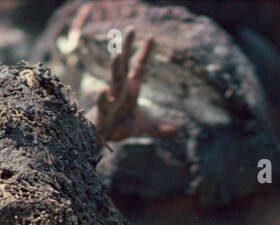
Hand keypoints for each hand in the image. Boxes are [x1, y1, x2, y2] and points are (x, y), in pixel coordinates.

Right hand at [88, 23, 174, 144]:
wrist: (101, 139)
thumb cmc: (118, 127)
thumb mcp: (142, 126)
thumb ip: (158, 126)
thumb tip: (177, 130)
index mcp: (130, 89)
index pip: (138, 67)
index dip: (144, 53)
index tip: (151, 37)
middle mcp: (120, 89)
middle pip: (123, 65)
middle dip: (126, 47)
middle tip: (130, 30)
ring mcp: (111, 99)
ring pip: (113, 80)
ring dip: (115, 68)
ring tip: (117, 54)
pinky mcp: (102, 113)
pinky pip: (103, 104)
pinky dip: (103, 98)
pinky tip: (103, 91)